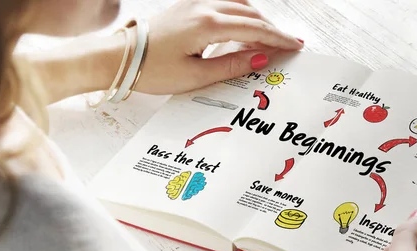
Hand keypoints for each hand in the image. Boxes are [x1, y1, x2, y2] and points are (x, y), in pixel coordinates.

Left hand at [27, 0, 301, 103]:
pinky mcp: (187, 5)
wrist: (120, 57)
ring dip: (258, 19)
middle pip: (250, 14)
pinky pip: (223, 1)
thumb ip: (232, 66)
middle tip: (290, 44)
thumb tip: (262, 59)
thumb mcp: (196, 76)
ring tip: (270, 36)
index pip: (254, 30)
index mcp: (209, 26)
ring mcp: (195, 3)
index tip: (296, 47)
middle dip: (273, 29)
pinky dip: (240, 11)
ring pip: (238, 4)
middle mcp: (204, 7)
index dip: (278, 39)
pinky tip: (244, 22)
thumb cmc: (153, 70)